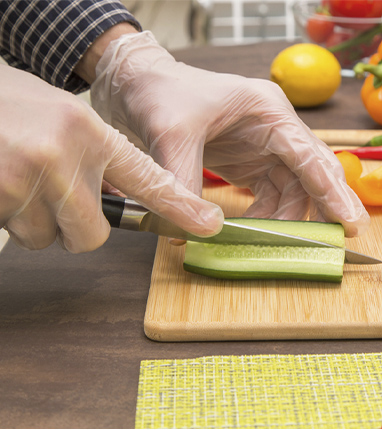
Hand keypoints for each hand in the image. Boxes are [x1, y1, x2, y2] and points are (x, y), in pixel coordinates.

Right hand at [0, 65, 222, 251]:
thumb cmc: (12, 107)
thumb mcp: (64, 120)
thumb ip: (98, 160)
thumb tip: (122, 200)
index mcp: (89, 132)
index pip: (148, 180)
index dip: (181, 207)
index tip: (208, 224)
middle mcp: (65, 156)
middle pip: (93, 234)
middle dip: (75, 227)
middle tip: (53, 194)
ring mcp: (28, 178)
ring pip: (49, 238)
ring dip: (37, 220)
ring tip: (19, 177)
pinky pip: (20, 234)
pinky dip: (12, 218)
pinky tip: (3, 184)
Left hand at [91, 31, 368, 236]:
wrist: (141, 87)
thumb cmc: (161, 94)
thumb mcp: (172, 136)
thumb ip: (184, 182)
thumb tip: (196, 230)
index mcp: (267, 111)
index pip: (309, 155)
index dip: (332, 191)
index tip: (350, 223)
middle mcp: (272, 130)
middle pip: (308, 176)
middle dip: (319, 209)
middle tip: (325, 244)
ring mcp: (262, 148)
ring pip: (290, 191)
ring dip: (282, 220)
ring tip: (265, 242)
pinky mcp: (247, 163)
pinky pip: (267, 195)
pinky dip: (262, 217)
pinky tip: (249, 230)